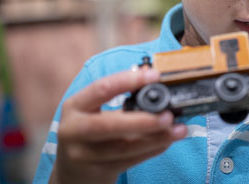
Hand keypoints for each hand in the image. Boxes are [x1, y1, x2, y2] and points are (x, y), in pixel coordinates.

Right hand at [50, 69, 187, 183]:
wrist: (72, 171)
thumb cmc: (90, 132)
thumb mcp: (94, 112)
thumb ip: (121, 100)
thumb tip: (158, 87)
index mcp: (75, 106)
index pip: (101, 89)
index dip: (129, 81)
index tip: (155, 75)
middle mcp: (73, 130)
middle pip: (109, 125)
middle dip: (143, 120)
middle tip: (169, 115)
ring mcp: (83, 155)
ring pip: (123, 147)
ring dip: (154, 138)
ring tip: (177, 130)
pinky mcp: (97, 172)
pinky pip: (129, 161)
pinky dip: (151, 151)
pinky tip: (166, 142)